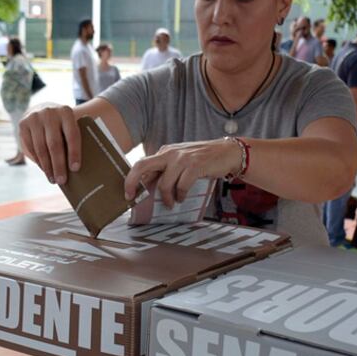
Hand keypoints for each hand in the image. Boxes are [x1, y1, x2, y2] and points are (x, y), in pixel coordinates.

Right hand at [19, 105, 81, 184]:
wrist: (43, 110)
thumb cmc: (63, 124)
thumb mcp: (70, 125)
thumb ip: (72, 140)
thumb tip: (74, 169)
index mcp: (66, 112)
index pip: (72, 135)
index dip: (74, 153)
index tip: (75, 169)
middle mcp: (49, 113)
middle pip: (54, 144)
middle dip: (58, 165)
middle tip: (62, 181)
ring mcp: (34, 118)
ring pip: (41, 148)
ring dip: (47, 167)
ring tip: (53, 179)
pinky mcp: (23, 124)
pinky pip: (30, 148)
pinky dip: (38, 161)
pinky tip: (45, 170)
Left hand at [124, 139, 240, 207]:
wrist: (228, 152)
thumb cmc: (203, 159)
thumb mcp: (181, 161)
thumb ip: (167, 170)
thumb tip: (151, 186)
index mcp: (165, 152)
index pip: (142, 164)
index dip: (131, 179)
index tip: (128, 194)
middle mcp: (170, 153)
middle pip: (142, 166)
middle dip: (132, 182)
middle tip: (133, 197)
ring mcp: (182, 158)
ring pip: (164, 183)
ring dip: (166, 198)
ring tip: (172, 204)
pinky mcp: (195, 165)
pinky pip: (182, 185)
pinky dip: (181, 195)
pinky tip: (182, 198)